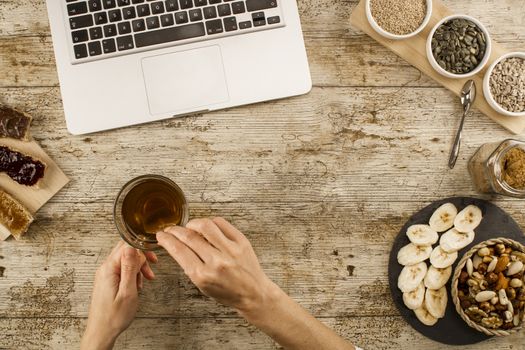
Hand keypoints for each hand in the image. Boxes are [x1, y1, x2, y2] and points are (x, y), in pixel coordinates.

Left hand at [80, 241, 156, 349]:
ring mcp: (105, 274)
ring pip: (126, 260)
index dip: (141, 250)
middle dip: (141, 259)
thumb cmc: (114, 317)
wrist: (102, 332)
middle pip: (126, 251)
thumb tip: (132, 247)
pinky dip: (133, 274)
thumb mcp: (127, 291)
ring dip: (138, 268)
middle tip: (150, 271)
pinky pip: (122, 269)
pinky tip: (137, 285)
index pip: (126, 246)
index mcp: (108, 269)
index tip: (152, 258)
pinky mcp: (108, 280)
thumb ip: (129, 268)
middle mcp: (105, 269)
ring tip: (144, 281)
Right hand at [156, 218, 275, 317]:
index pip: (178, 250)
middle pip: (189, 236)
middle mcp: (216, 262)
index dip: (166, 240)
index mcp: (203, 275)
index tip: (161, 236)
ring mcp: (230, 250)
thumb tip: (175, 244)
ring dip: (192, 223)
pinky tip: (206, 227)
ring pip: (205, 225)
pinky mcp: (241, 241)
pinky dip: (210, 222)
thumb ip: (189, 265)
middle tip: (170, 229)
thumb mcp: (202, 285)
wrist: (253, 293)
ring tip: (189, 227)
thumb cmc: (227, 292)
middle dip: (174, 230)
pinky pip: (221, 223)